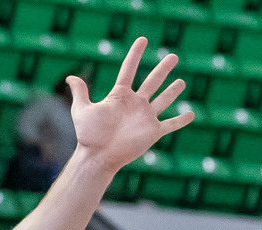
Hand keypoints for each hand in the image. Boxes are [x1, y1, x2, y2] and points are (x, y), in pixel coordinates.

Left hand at [67, 38, 190, 170]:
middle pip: (152, 81)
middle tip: (173, 56)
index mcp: (120, 96)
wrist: (98, 157)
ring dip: (173, 91)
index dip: (135, 54)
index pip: (129, 69)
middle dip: (163, 69)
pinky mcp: (152, 132)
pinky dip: (181, 120)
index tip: (143, 40)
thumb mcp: (82, 110)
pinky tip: (192, 114)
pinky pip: (170, 124)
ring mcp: (145, 117)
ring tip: (181, 82)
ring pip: (163, 100)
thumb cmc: (89, 135)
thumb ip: (80, 93)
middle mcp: (135, 104)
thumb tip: (70, 77)